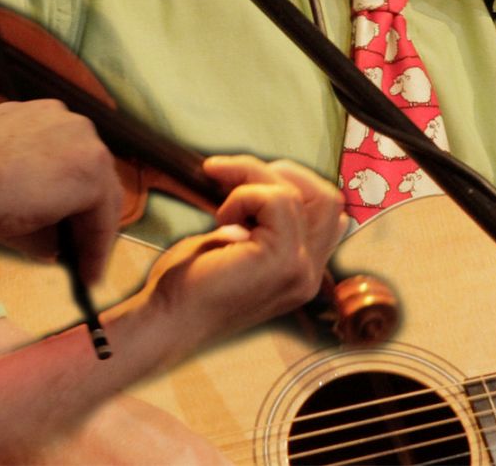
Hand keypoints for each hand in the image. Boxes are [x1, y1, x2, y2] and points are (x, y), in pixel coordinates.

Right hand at [0, 99, 125, 277]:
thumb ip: (30, 206)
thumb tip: (54, 246)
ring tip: (86, 269)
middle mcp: (62, 119)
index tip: (63, 224)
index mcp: (34, 117)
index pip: (64, 157)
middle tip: (79, 249)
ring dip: (93, 234)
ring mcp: (82, 139)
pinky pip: (102, 216)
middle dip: (85, 212)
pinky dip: (97, 247)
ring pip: (99, 194)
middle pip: (87, 172)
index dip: (66, 194)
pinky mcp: (93, 168)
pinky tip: (87, 274)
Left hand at [141, 155, 345, 341]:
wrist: (167, 320)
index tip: (247, 182)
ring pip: (295, 193)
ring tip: (220, 208)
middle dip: (282, 173)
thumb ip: (262, 223)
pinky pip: (276, 199)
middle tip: (235, 176)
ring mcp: (301, 269)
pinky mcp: (284, 261)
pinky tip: (221, 221)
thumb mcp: (235, 244)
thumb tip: (276, 184)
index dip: (294, 185)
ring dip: (250, 181)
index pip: (328, 213)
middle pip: (327, 199)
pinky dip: (243, 196)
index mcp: (301, 271)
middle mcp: (309, 274)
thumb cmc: (189, 284)